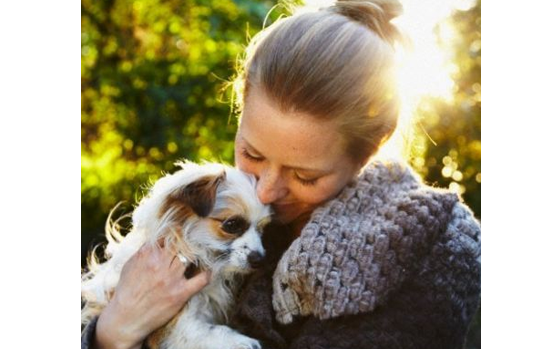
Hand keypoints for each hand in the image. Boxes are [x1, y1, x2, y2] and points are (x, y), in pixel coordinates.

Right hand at [94, 242, 210, 348]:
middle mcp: (160, 264)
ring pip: (192, 257)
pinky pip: (201, 279)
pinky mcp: (180, 294)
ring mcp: (171, 279)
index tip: (182, 233)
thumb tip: (158, 238)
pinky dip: (208, 273)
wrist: (125, 319)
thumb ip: (144, 250)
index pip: (169, 235)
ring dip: (197, 256)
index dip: (177, 233)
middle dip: (188, 243)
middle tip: (193, 244)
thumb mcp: (130, 265)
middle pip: (183, 244)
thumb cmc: (126, 291)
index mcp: (148, 254)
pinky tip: (208, 271)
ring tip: (200, 256)